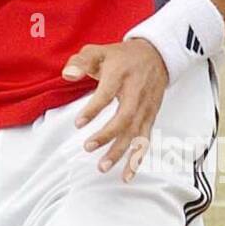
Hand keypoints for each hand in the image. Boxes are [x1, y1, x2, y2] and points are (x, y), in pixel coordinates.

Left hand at [62, 39, 168, 178]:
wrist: (156, 55)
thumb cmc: (121, 57)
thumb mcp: (97, 51)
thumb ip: (80, 62)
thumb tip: (68, 75)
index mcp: (120, 74)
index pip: (106, 94)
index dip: (93, 110)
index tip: (77, 124)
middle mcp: (135, 92)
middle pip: (124, 117)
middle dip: (107, 136)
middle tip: (88, 147)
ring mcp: (145, 106)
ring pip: (135, 132)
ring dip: (120, 152)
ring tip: (103, 167)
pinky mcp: (151, 117)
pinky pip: (145, 140)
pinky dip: (137, 159)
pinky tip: (127, 175)